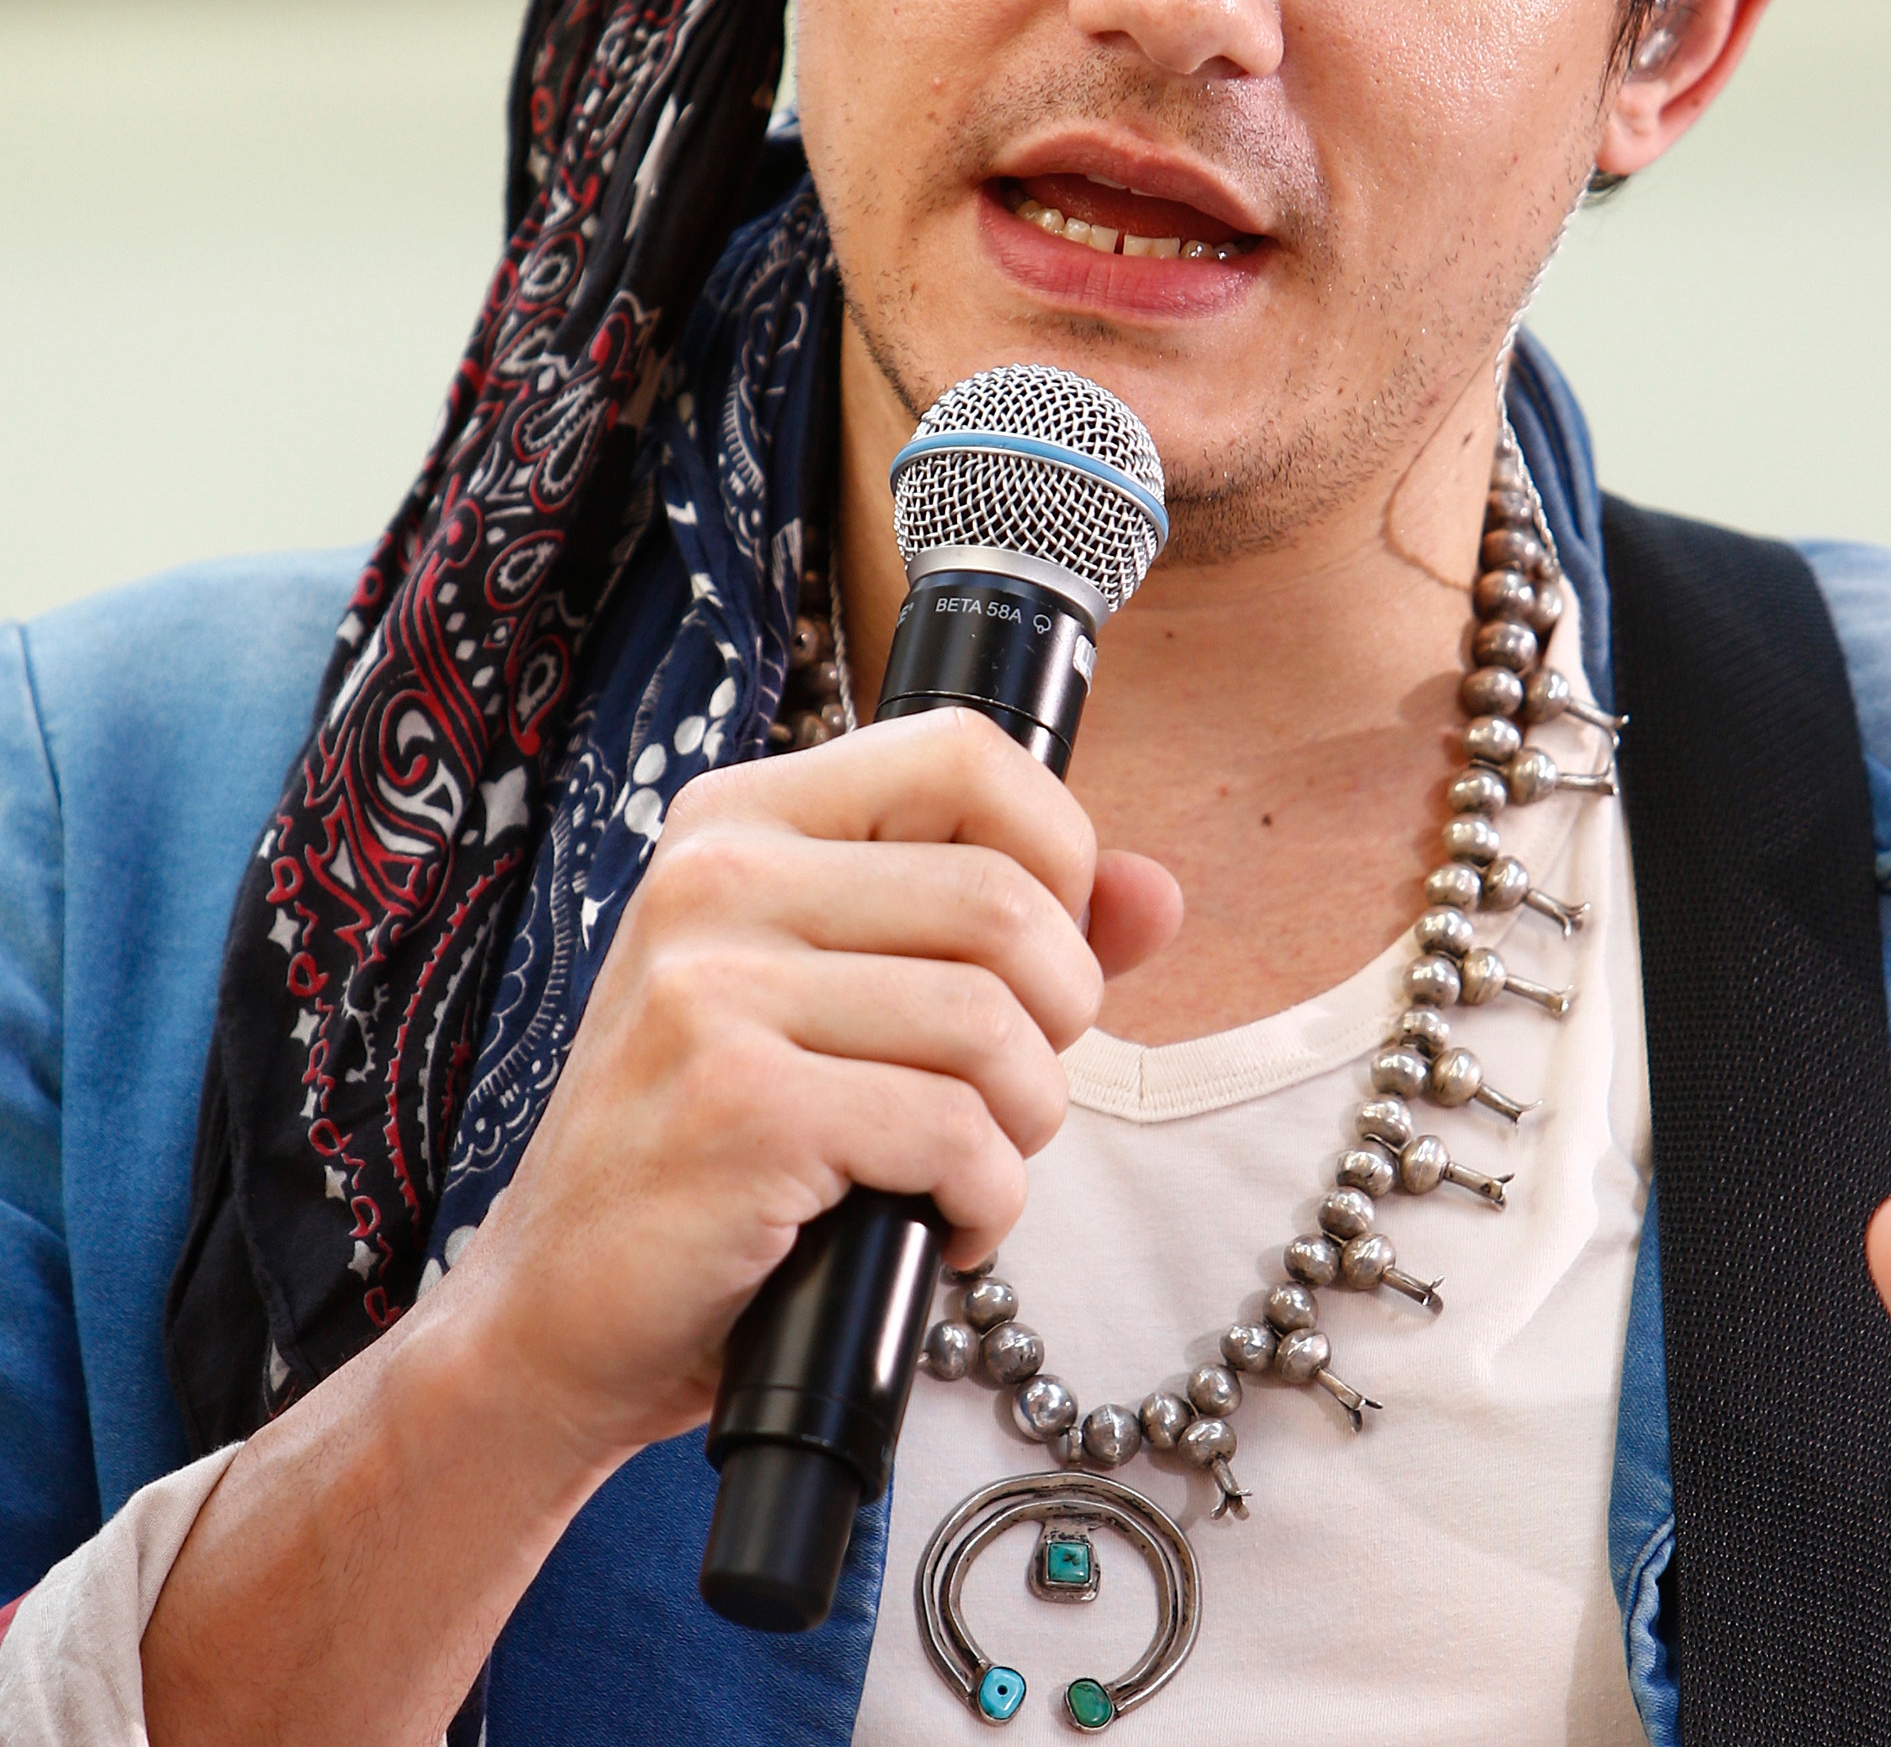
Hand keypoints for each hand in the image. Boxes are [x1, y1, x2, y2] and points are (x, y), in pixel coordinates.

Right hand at [442, 707, 1181, 1475]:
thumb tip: (1157, 892)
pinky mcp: (736, 1105)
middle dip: (1057, 1021)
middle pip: (1006, 902)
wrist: (552, 1317)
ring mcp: (712, 987)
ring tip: (966, 1166)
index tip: (1039, 956)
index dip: (1056, 852)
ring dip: (1022, 1125)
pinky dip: (982, 1199)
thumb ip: (1005, 935)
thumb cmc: (715, 1152)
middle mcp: (716, 876)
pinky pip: (953, 1130)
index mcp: (741, 818)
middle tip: (1004, 1093)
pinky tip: (935, 1227)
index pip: (966, 754)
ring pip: (993, 1021)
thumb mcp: (845, 1005)